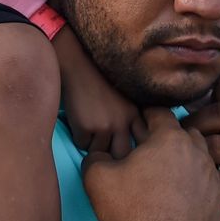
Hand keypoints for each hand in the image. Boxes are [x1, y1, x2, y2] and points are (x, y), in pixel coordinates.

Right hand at [53, 26, 142, 157]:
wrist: (78, 66)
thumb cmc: (99, 81)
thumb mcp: (123, 98)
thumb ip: (130, 117)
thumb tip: (132, 144)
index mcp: (134, 113)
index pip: (141, 141)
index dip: (134, 147)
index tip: (127, 147)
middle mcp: (122, 122)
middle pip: (122, 153)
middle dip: (113, 155)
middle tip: (106, 148)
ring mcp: (104, 126)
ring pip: (99, 151)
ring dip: (93, 145)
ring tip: (89, 128)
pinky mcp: (86, 128)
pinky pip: (82, 145)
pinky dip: (79, 138)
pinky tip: (78, 121)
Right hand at [82, 107, 219, 220]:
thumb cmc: (129, 213)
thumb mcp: (97, 177)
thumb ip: (97, 156)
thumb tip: (99, 154)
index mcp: (172, 140)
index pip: (160, 113)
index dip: (146, 115)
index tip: (139, 123)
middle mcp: (200, 156)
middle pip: (188, 135)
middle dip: (171, 139)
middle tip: (153, 153)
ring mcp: (214, 184)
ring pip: (202, 164)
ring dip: (187, 166)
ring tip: (167, 180)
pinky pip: (208, 194)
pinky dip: (196, 194)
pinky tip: (180, 207)